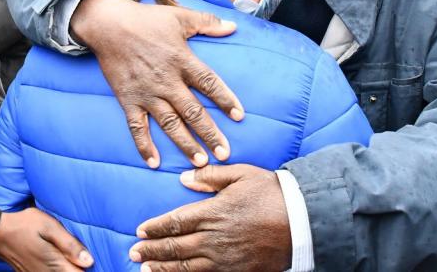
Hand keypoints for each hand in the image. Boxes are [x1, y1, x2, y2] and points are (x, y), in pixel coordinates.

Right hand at [0, 208, 93, 270]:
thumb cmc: (24, 225)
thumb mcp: (49, 227)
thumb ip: (69, 245)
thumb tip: (89, 261)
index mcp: (55, 264)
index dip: (87, 268)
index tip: (93, 260)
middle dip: (79, 267)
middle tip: (83, 255)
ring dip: (69, 267)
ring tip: (73, 256)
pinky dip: (60, 268)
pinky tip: (61, 258)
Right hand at [71, 0, 242, 167]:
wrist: (107, 25)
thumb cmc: (145, 20)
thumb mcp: (179, 16)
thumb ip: (207, 22)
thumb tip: (233, 26)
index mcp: (181, 60)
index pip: (208, 83)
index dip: (225, 99)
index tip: (239, 116)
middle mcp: (166, 80)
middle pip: (192, 111)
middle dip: (209, 134)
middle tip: (224, 153)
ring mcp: (146, 93)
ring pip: (169, 124)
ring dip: (185, 144)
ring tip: (199, 162)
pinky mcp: (128, 100)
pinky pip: (137, 127)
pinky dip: (144, 146)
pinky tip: (154, 163)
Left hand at [129, 165, 290, 271]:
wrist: (301, 221)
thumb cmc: (271, 194)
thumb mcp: (241, 175)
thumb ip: (210, 176)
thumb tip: (184, 179)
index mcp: (213, 212)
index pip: (175, 221)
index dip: (155, 228)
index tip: (140, 231)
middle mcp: (214, 238)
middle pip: (175, 247)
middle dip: (152, 250)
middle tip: (134, 252)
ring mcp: (225, 258)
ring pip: (186, 267)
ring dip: (163, 268)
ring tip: (146, 269)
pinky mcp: (237, 271)